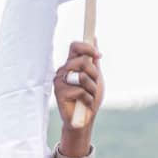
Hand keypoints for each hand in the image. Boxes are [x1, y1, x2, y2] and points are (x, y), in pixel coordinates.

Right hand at [53, 41, 102, 157]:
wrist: (85, 120)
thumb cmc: (89, 98)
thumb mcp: (95, 77)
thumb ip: (93, 60)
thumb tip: (94, 38)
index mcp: (71, 64)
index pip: (75, 46)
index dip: (87, 47)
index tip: (98, 55)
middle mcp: (63, 70)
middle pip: (82, 61)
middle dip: (94, 74)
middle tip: (93, 86)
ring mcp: (59, 81)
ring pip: (82, 76)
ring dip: (92, 88)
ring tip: (88, 96)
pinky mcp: (59, 93)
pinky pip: (80, 91)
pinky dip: (88, 99)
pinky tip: (84, 104)